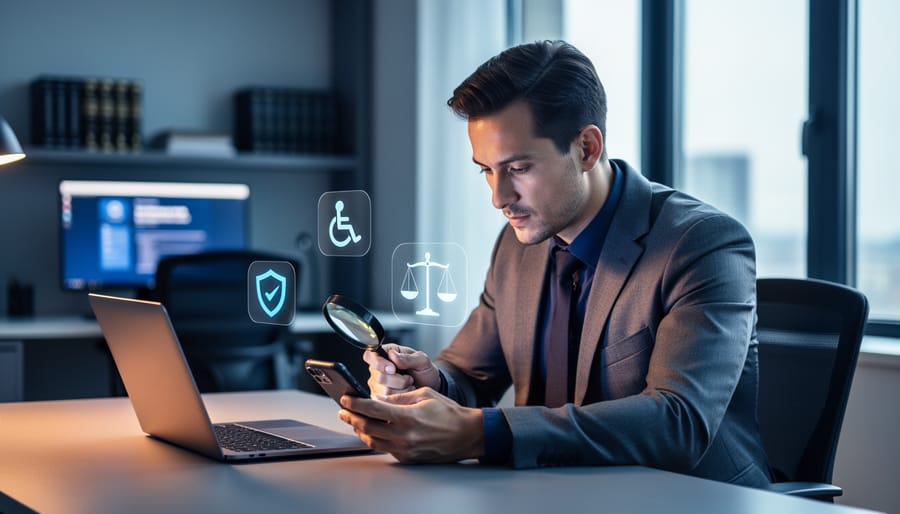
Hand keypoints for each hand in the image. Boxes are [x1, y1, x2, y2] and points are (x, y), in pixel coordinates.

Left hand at [338, 388, 483, 462]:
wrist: (467, 435)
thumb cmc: (449, 413)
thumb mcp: (425, 394)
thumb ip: (400, 396)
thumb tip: (380, 398)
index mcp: (407, 417)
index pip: (372, 409)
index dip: (355, 403)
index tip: (346, 398)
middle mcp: (404, 435)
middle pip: (367, 426)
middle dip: (351, 417)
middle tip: (344, 410)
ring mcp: (404, 449)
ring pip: (372, 440)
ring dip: (360, 429)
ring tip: (354, 420)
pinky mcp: (407, 458)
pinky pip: (384, 448)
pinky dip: (374, 439)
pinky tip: (371, 431)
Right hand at [363, 343, 440, 396]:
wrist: (429, 387)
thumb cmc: (424, 371)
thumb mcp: (422, 360)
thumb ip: (408, 358)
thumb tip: (392, 356)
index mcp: (385, 354)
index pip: (370, 356)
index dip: (379, 363)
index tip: (393, 368)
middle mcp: (377, 370)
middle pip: (379, 377)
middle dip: (399, 380)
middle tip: (409, 378)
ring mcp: (377, 386)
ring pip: (384, 392)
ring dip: (402, 390)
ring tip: (409, 385)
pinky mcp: (380, 399)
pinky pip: (388, 402)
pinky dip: (401, 399)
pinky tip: (406, 394)